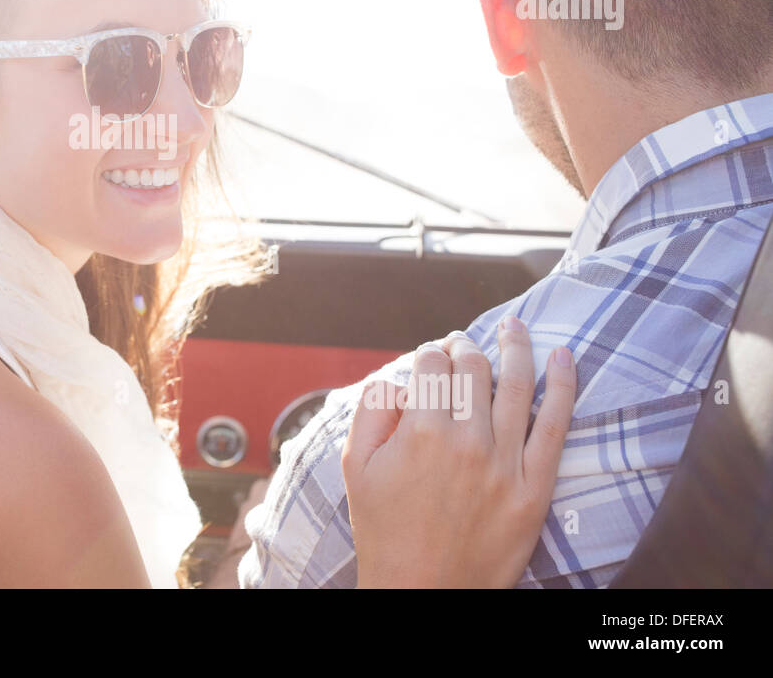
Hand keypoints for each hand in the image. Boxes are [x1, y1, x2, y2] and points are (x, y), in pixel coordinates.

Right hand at [341, 317, 574, 587]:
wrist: (424, 593)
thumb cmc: (385, 530)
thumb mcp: (356, 466)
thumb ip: (373, 410)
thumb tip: (402, 379)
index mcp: (420, 433)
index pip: (431, 365)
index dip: (430, 352)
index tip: (431, 355)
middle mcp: (467, 442)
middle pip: (472, 369)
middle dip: (466, 346)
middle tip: (464, 343)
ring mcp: (506, 465)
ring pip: (516, 385)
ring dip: (516, 347)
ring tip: (515, 327)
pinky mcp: (535, 489)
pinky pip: (556, 425)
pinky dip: (564, 386)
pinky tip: (564, 358)